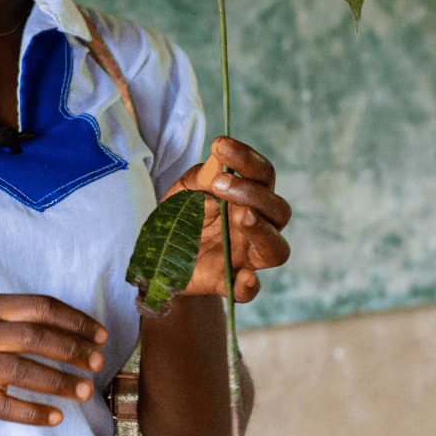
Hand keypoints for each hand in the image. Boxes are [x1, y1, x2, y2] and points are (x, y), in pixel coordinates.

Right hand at [0, 294, 108, 427]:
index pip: (42, 307)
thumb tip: (79, 332)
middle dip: (73, 351)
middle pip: (37, 338)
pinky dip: (36, 413)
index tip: (99, 335)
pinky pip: (9, 407)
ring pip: (25, 372)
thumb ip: (23, 318)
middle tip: (97, 363)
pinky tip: (57, 417)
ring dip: (61, 383)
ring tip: (86, 391)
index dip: (76, 321)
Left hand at [165, 136, 292, 302]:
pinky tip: (244, 276)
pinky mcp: (228, 283)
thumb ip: (202, 176)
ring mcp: (245, 257)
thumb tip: (219, 160)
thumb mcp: (184, 190)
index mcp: (249, 199)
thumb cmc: (180, 217)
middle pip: (278, 210)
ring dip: (262, 231)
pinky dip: (250, 285)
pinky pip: (249, 290)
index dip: (247, 159)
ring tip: (241, 216)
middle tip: (219, 184)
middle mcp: (256, 227)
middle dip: (253, 193)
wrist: (157, 256)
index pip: (263, 175)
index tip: (220, 145)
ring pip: (277, 249)